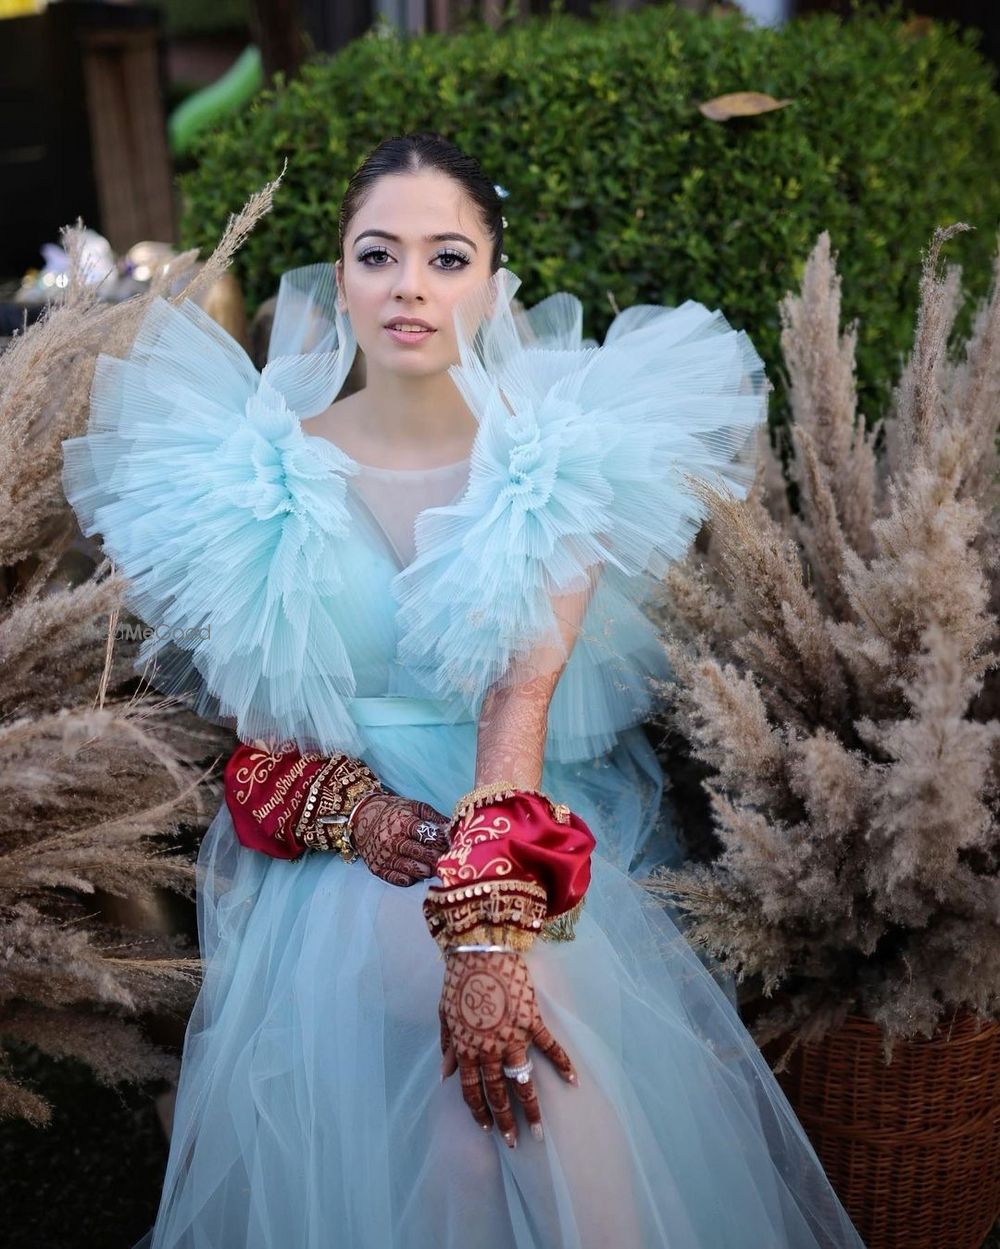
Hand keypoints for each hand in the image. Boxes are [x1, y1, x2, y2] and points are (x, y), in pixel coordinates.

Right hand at [350, 793, 450, 886]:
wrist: (361, 817)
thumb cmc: (392, 811)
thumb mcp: (413, 806)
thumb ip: (433, 817)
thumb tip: (453, 828)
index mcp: (404, 822)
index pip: (429, 835)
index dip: (442, 841)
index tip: (450, 844)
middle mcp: (394, 840)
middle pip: (423, 854)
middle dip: (438, 858)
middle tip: (447, 859)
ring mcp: (385, 856)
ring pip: (413, 870)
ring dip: (427, 870)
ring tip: (433, 867)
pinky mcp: (378, 868)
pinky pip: (398, 879)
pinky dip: (410, 878)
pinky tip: (416, 874)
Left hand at [438, 949, 577, 1146]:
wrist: (479, 951)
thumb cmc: (458, 981)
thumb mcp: (445, 1015)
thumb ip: (448, 1046)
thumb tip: (444, 1075)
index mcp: (466, 1049)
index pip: (472, 1091)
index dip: (480, 1112)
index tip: (488, 1129)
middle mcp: (489, 1050)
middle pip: (499, 1094)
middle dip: (506, 1121)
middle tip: (516, 1141)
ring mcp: (512, 1037)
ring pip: (523, 1081)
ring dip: (531, 1107)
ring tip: (539, 1130)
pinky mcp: (531, 1021)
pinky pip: (549, 1048)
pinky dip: (563, 1064)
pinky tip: (573, 1081)